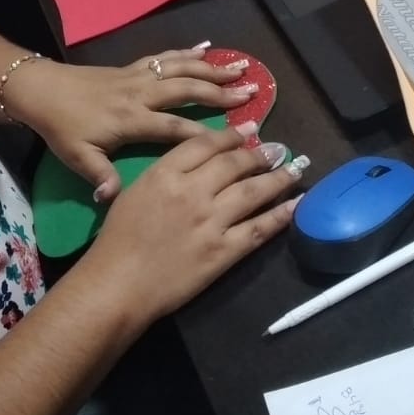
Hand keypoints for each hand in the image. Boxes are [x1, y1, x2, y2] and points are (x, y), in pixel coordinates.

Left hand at [3, 44, 256, 201]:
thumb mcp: (77, 157)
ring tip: (242, 68)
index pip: (177, 129)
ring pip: (181, 69)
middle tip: (253, 94)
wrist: (39, 89)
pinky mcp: (131, 67)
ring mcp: (138, 77)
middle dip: (221, 93)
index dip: (208, 135)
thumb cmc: (60, 127)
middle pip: (188, 91)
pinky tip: (207, 48)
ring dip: (213, 69)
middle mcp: (141, 94)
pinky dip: (187, 52)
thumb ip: (100, 176)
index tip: (238, 141)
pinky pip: (165, 57)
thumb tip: (113, 198)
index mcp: (132, 120)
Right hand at [77, 123, 310, 320]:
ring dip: (279, 177)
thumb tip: (193, 167)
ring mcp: (211, 221)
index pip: (206, 144)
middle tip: (278, 149)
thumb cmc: (117, 241)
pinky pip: (259, 228)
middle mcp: (192, 191)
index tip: (251, 129)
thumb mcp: (133, 193)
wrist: (118, 285)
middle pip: (235, 163)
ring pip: (254, 191)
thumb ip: (164, 175)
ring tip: (295, 167)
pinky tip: (296, 204)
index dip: (232, 135)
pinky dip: (281, 215)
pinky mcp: (224, 251)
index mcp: (165, 174)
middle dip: (260, 154)